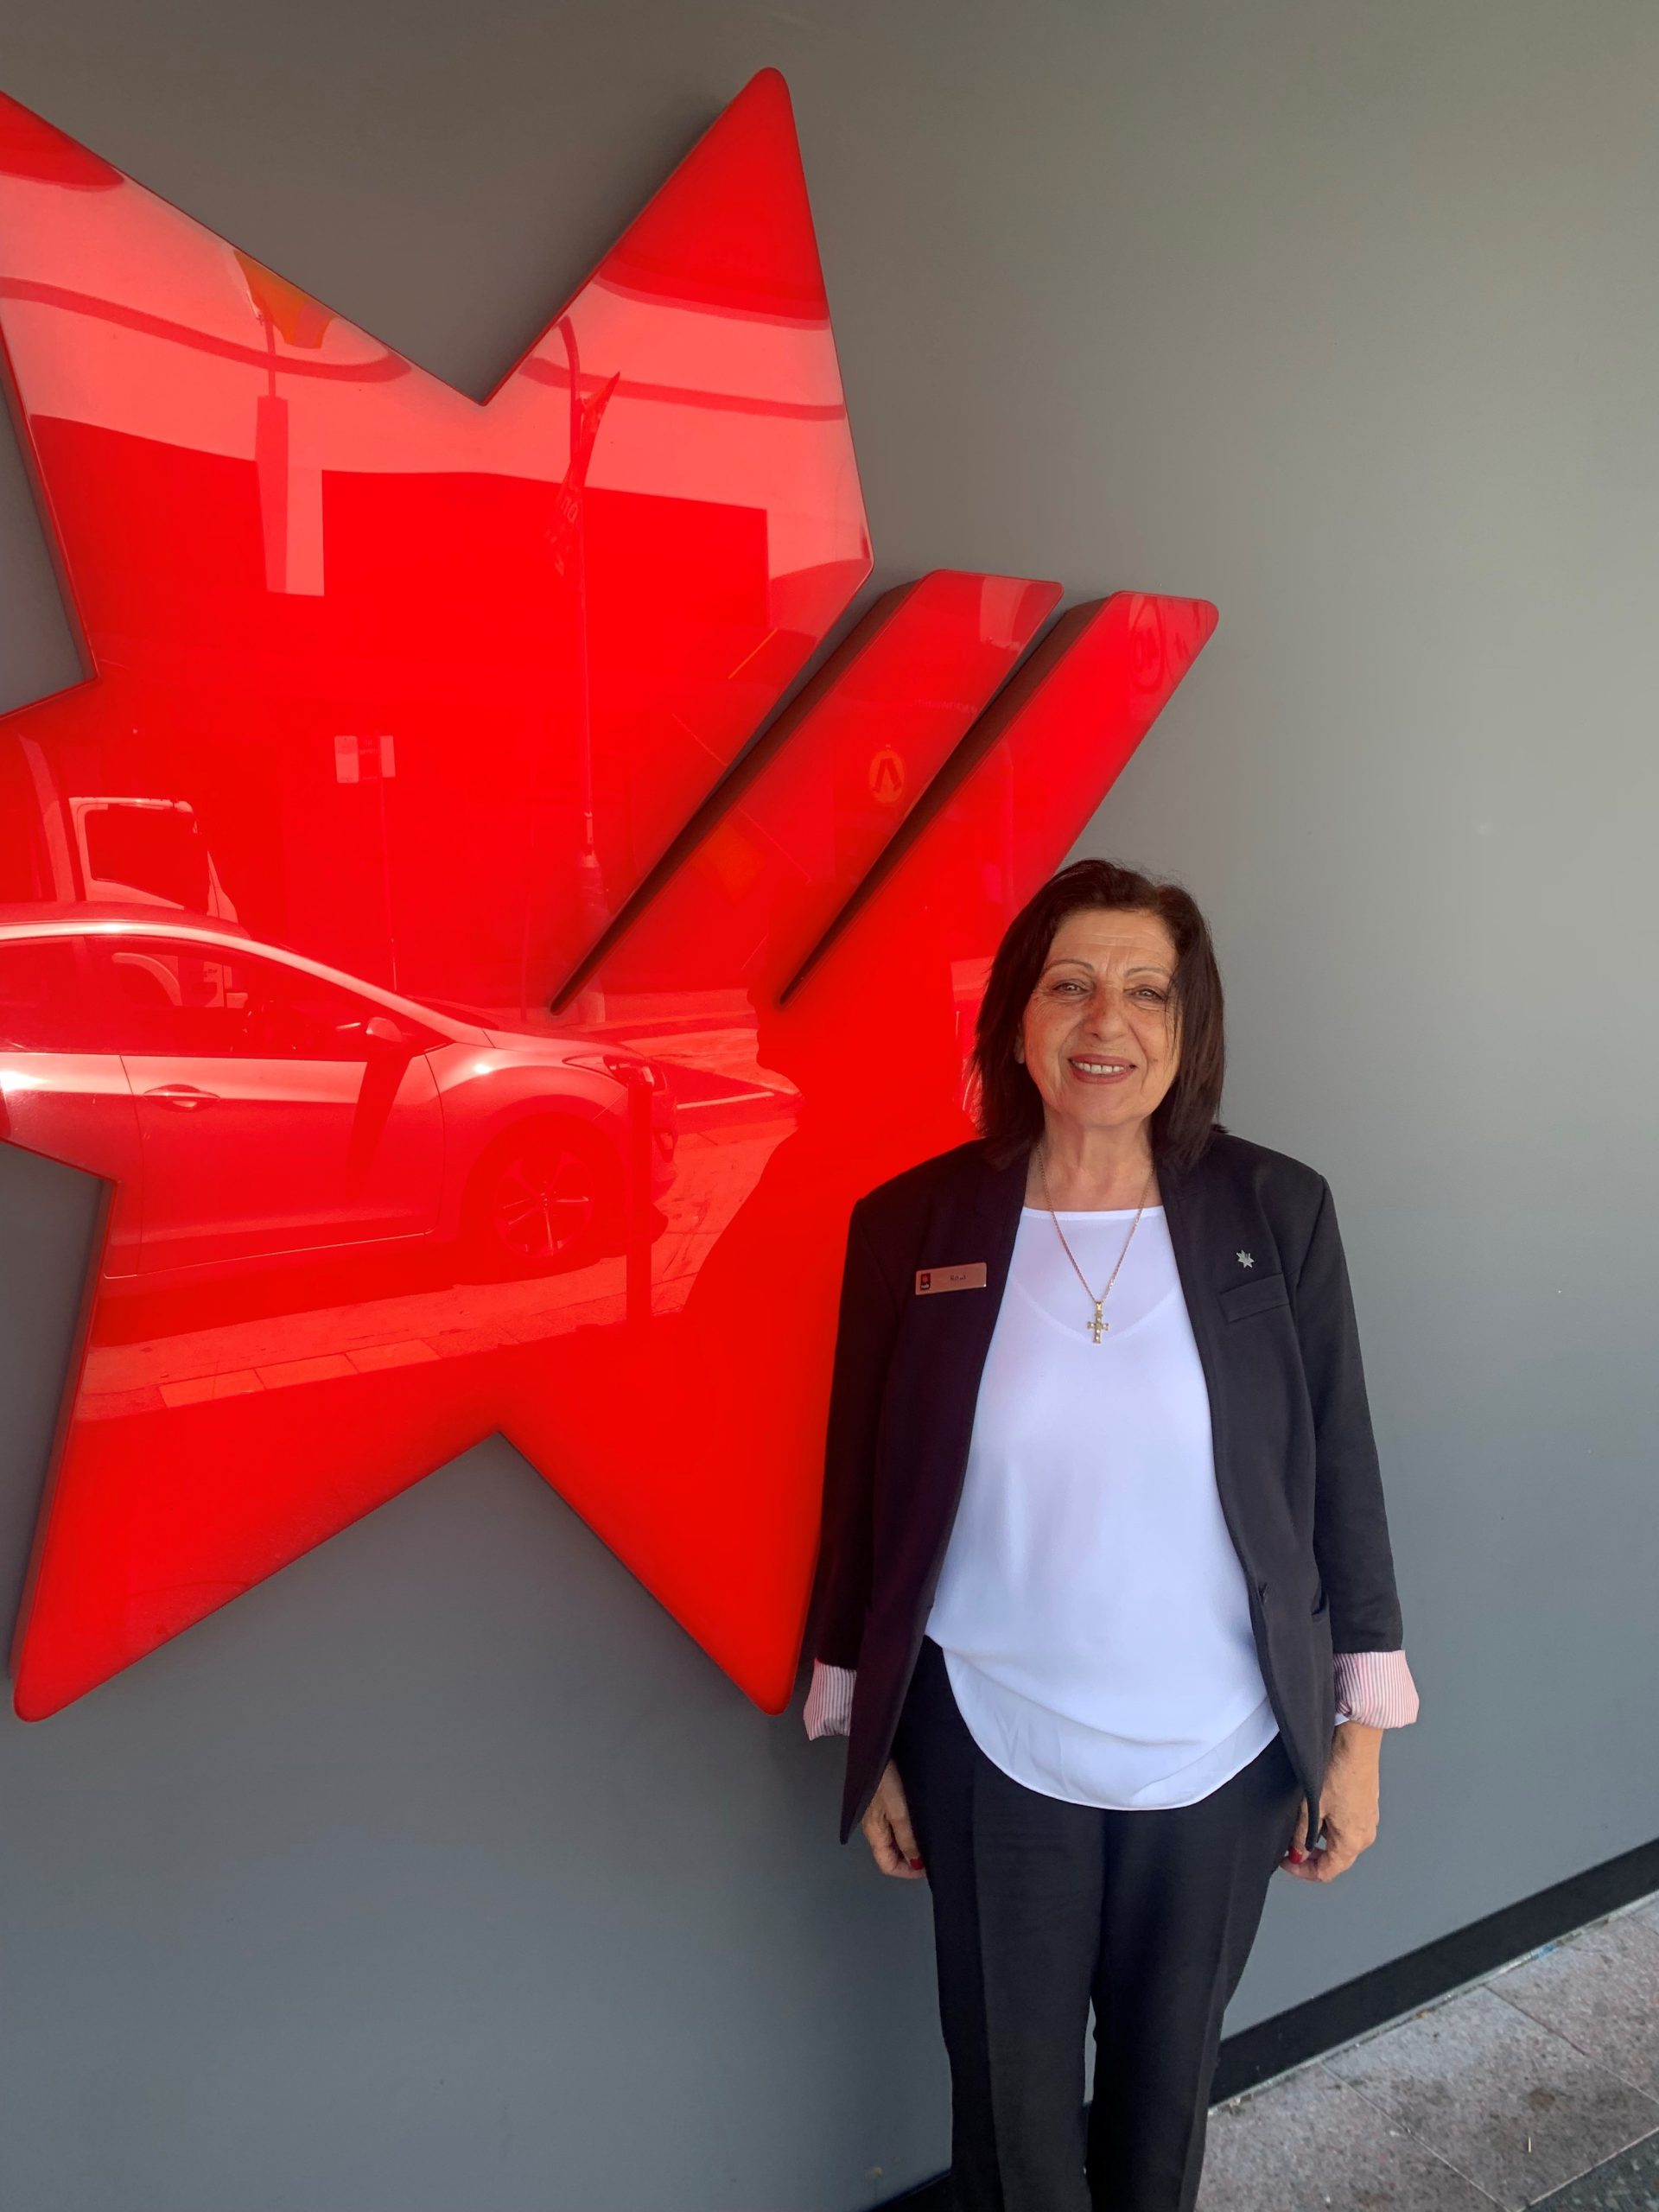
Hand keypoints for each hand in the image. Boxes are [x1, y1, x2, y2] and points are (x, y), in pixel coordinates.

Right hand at [860, 1759, 926, 1878]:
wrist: (877, 1745)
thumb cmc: (885, 1777)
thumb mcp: (900, 1812)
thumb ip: (908, 1839)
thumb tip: (916, 1863)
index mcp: (874, 1832)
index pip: (888, 1865)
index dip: (908, 1872)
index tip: (929, 1868)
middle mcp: (875, 1826)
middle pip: (892, 1853)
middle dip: (912, 1858)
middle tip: (933, 1853)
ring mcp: (879, 1812)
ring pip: (896, 1838)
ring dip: (912, 1842)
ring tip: (931, 1838)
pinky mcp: (885, 1798)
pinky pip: (898, 1822)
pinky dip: (910, 1827)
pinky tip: (922, 1820)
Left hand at [1280, 1722, 1381, 1882]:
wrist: (1357, 1743)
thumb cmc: (1339, 1771)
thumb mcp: (1311, 1806)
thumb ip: (1302, 1835)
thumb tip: (1298, 1853)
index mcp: (1353, 1841)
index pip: (1326, 1872)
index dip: (1303, 1871)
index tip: (1287, 1862)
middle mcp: (1365, 1835)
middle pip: (1336, 1860)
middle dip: (1312, 1858)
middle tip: (1291, 1848)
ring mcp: (1369, 1821)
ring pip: (1341, 1843)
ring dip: (1321, 1841)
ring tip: (1302, 1826)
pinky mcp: (1368, 1807)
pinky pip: (1348, 1827)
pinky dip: (1331, 1828)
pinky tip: (1319, 1811)